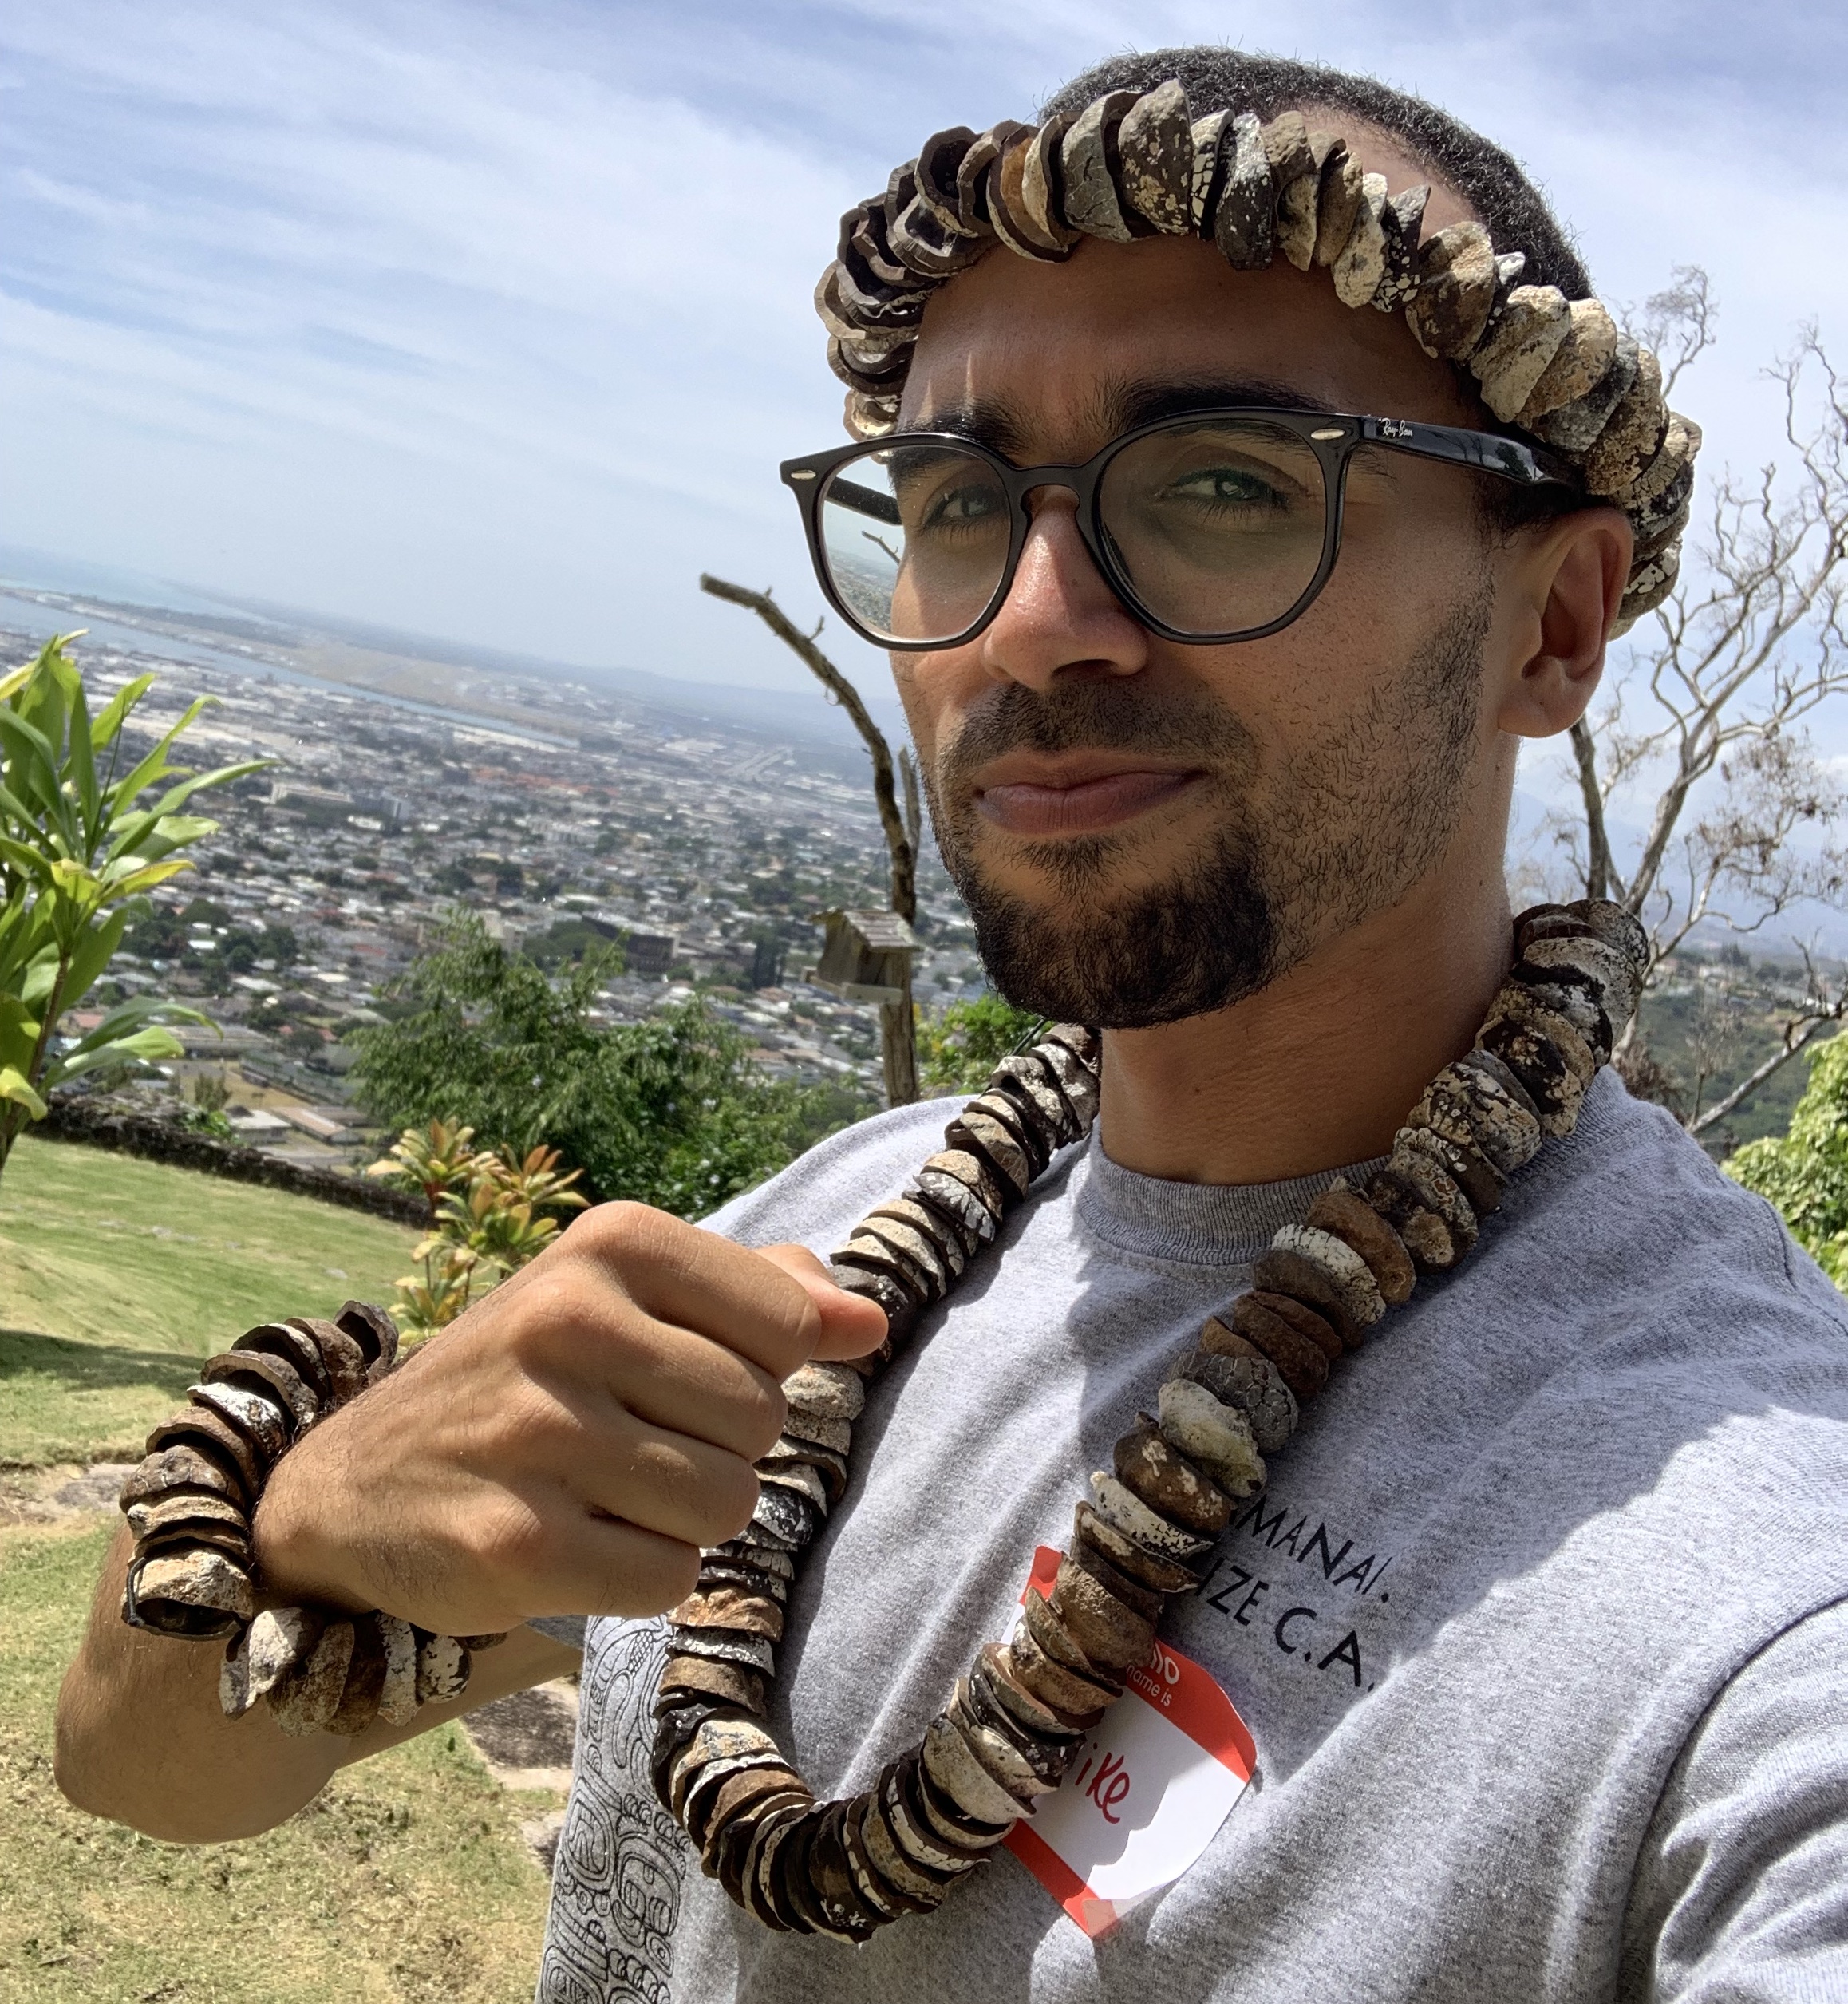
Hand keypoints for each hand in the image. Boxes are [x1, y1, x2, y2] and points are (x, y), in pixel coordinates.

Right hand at [253, 1203, 885, 1636]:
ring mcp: (534, 1433)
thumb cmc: (528, 1382)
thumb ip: (760, 1292)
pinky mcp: (512, 1542)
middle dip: (718, 1449)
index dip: (761, 1371)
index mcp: (609, 1243)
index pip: (791, 1324)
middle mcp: (566, 1320)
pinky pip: (668, 1579)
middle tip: (628, 1442)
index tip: (683, 1375)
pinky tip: (576, 1546)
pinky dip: (641, 1577)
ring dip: (683, 1520)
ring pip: (725, 1505)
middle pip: (761, 1421)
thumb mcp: (626, 1299)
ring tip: (604, 1494)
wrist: (351, 1484)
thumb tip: (868, 1322)